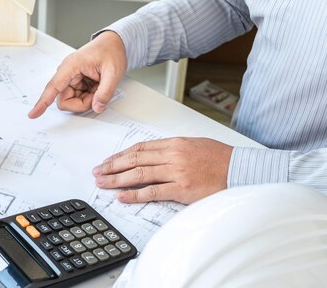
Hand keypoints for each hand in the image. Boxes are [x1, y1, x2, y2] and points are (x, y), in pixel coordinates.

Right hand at [28, 31, 126, 118]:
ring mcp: (71, 78)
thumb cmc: (110, 51)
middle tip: (98, 94)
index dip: (43, 102)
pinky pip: (78, 98)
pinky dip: (88, 97)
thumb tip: (97, 107)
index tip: (33, 114)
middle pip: (65, 100)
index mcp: (72, 66)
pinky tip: (96, 86)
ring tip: (99, 86)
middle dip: (82, 103)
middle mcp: (67, 72)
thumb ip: (105, 91)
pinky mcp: (75, 83)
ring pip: (72, 101)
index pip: (53, 87)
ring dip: (86, 99)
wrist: (113, 44)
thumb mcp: (114, 72)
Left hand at [92, 137, 232, 203]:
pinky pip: (152, 192)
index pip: (139, 148)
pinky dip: (134, 194)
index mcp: (173, 143)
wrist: (241, 170)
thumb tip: (151, 155)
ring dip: (117, 180)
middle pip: (134, 160)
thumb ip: (171, 149)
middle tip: (98, 172)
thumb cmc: (220, 158)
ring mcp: (176, 172)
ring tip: (103, 184)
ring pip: (138, 174)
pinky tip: (122, 196)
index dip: (120, 155)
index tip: (108, 161)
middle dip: (112, 166)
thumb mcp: (193, 144)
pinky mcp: (181, 189)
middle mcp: (172, 155)